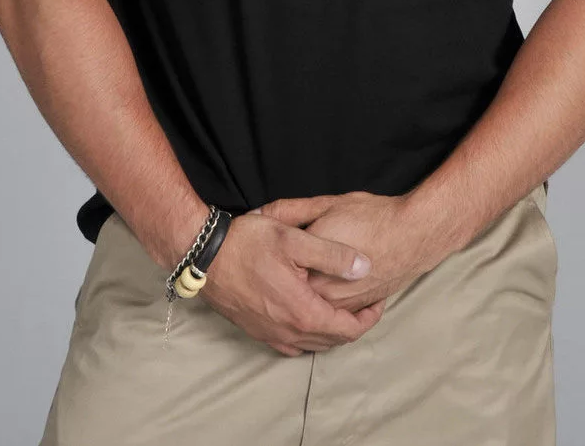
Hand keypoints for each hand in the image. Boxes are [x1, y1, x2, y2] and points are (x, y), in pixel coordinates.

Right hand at [197, 208, 386, 356]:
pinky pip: (292, 345)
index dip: (370, 317)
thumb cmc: (248, 243)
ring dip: (332, 331)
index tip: (379, 299)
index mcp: (303, 312)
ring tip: (344, 308)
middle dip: (354, 324)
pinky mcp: (257, 331)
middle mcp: (288, 332)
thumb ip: (333, 255)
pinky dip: (309, 335)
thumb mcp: (295, 239)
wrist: (204, 256)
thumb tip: (365, 267)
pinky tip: (310, 318)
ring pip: (313, 344)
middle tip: (366, 302)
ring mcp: (270, 335)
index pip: (349, 330)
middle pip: (333, 341)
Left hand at [254, 190, 435, 314]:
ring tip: (299, 279)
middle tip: (279, 267)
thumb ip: (291, 211)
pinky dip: (326, 307)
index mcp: (311, 275)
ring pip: (315, 313)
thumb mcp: (326, 205)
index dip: (269, 263)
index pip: (277, 278)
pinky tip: (325, 287)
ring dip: (305, 301)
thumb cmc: (372, 218)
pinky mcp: (362, 309)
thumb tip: (262, 214)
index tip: (265, 252)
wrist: (415, 234)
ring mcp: (345, 308)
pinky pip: (337, 314)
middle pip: (294, 300)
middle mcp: (326, 300)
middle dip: (284, 286)